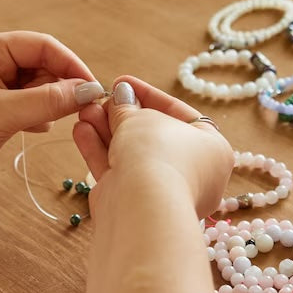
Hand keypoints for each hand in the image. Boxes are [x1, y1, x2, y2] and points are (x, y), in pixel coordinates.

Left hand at [0, 31, 103, 203]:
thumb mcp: (0, 114)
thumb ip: (47, 101)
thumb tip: (88, 91)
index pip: (41, 46)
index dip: (70, 63)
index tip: (92, 86)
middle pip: (45, 65)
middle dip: (64, 84)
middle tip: (82, 107)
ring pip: (42, 87)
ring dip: (54, 102)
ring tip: (59, 119)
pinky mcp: (1, 111)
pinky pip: (35, 105)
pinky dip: (43, 116)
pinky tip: (39, 128)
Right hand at [73, 75, 233, 217]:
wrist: (141, 209)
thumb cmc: (157, 155)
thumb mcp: (142, 119)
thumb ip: (128, 107)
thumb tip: (120, 95)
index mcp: (211, 149)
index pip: (179, 114)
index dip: (148, 95)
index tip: (122, 82)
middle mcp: (192, 172)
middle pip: (151, 135)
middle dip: (121, 115)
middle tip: (100, 99)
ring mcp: (162, 191)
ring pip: (130, 154)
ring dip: (105, 130)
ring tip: (84, 110)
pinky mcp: (134, 205)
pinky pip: (117, 171)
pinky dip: (99, 151)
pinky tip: (81, 130)